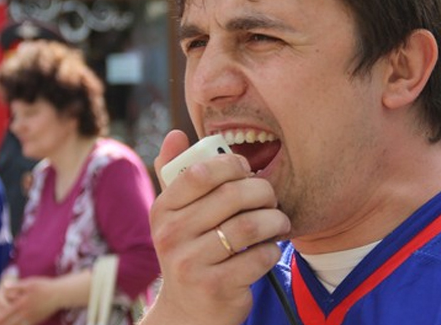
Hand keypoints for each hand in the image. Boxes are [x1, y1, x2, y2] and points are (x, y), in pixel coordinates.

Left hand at [0, 276, 58, 324]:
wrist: (60, 294)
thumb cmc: (45, 286)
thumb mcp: (30, 283)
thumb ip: (16, 286)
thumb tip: (4, 287)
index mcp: (21, 304)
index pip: (5, 314)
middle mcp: (26, 313)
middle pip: (10, 324)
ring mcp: (32, 318)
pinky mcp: (37, 320)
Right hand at [143, 130, 289, 324]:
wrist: (188, 312)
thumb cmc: (190, 252)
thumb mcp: (175, 216)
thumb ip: (177, 174)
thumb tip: (176, 133)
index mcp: (162, 210)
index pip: (199, 172)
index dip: (231, 164)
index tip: (247, 171)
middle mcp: (171, 236)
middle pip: (232, 195)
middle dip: (263, 192)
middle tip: (271, 198)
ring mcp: (191, 263)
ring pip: (249, 226)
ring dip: (274, 221)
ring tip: (278, 223)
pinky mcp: (215, 287)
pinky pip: (258, 257)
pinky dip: (272, 250)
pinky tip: (269, 250)